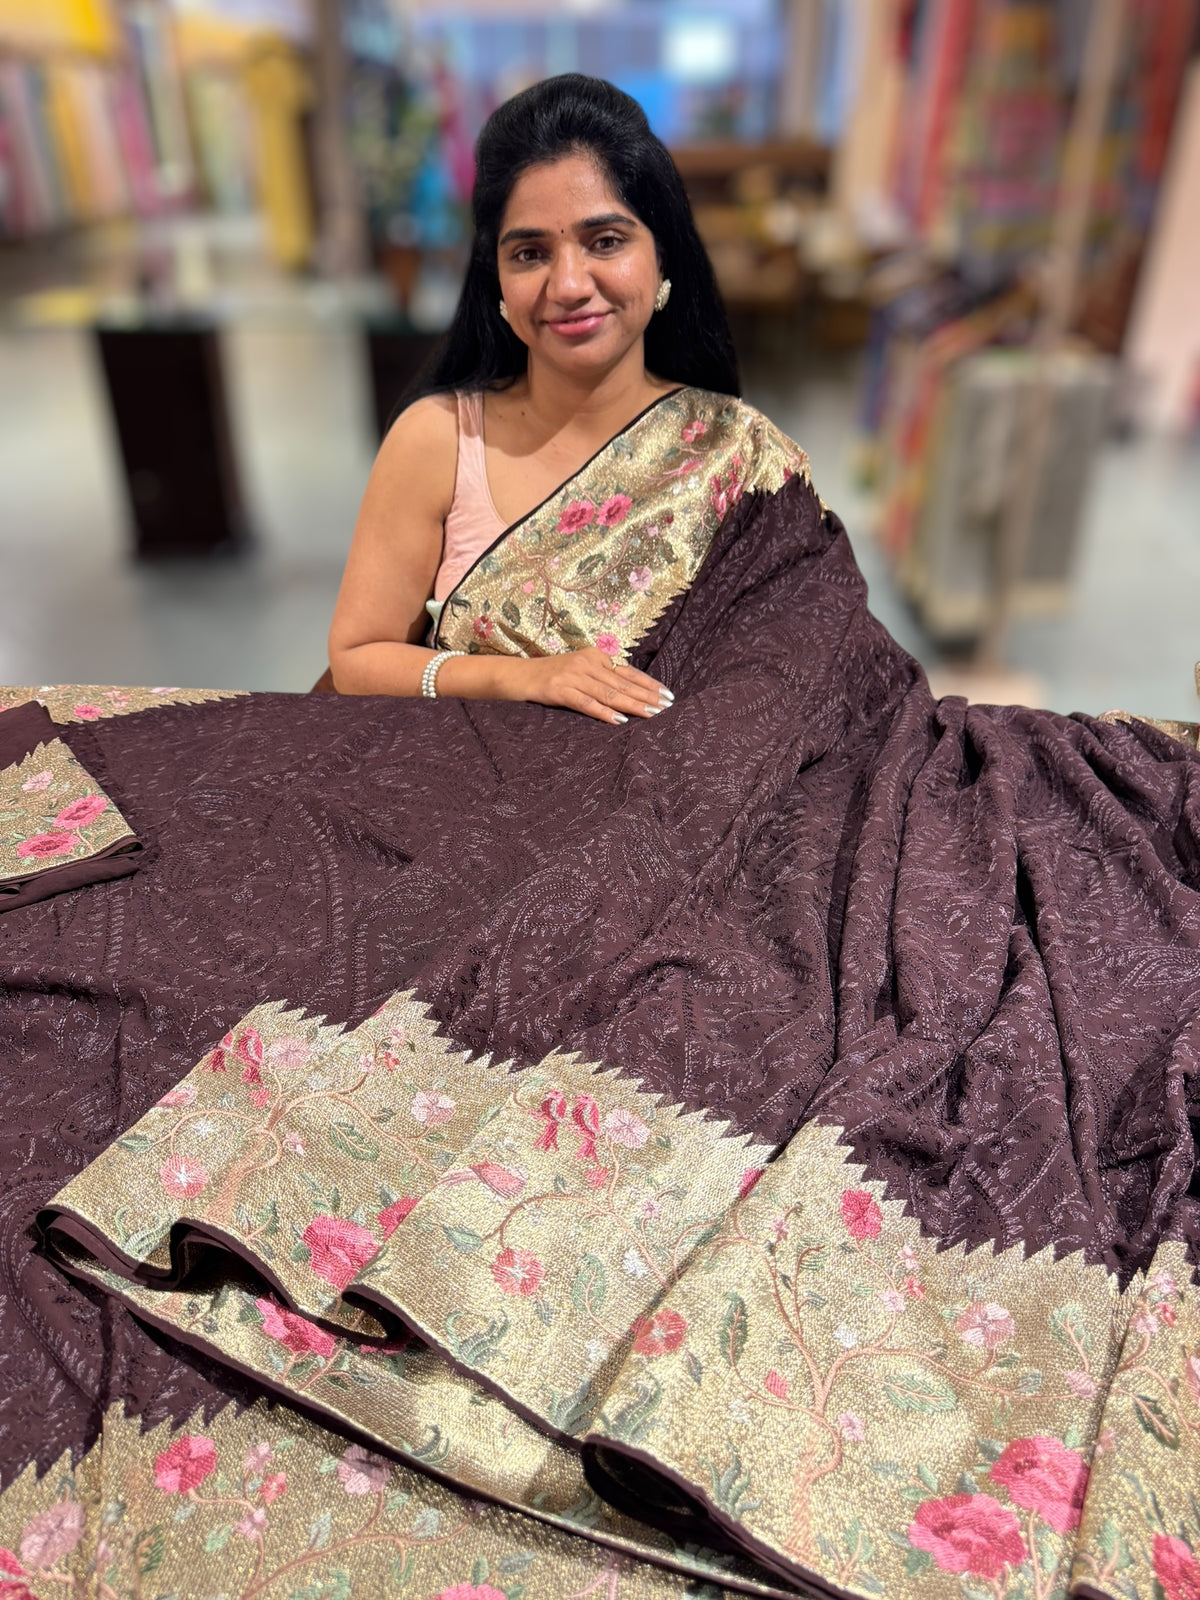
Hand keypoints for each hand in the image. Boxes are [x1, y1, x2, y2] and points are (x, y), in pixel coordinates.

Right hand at [512, 648, 673, 724]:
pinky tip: (619, 720)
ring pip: (609, 693)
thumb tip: (631, 692)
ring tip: (652, 714)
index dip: (649, 684)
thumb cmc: (549, 676)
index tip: (668, 695)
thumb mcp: (578, 670)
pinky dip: (604, 712)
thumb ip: (601, 677)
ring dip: (632, 704)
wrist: (516, 675)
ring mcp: (572, 676)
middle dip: (647, 696)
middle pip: (623, 683)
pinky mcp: (559, 690)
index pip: (628, 672)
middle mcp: (586, 663)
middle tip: (667, 707)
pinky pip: (586, 703)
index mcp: (594, 656)